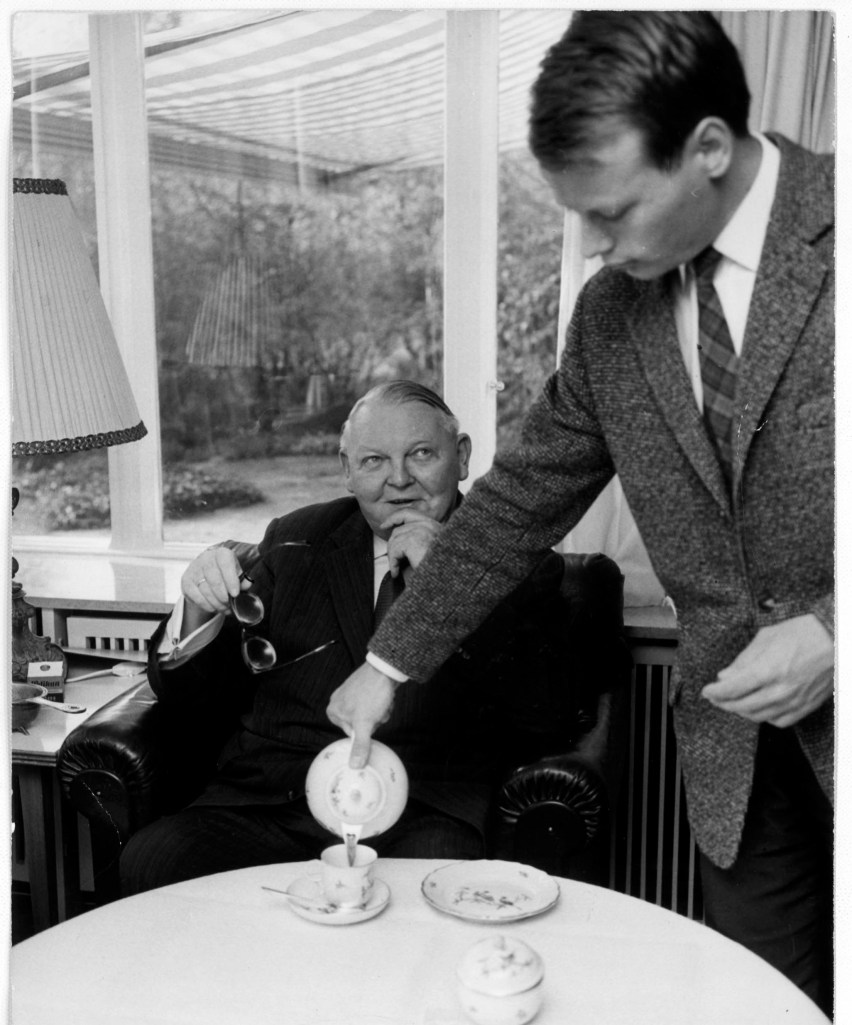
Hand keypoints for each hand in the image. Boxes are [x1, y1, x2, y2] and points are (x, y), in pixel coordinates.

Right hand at [181, 547, 248, 615]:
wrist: (205, 571)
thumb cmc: (224, 572)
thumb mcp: (236, 573)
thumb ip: (243, 579)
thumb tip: (246, 586)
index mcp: (221, 554)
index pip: (225, 565)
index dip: (231, 580)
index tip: (235, 594)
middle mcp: (206, 558)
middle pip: (215, 580)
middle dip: (224, 596)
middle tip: (230, 605)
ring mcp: (194, 569)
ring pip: (205, 590)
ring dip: (217, 603)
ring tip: (224, 609)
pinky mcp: (186, 581)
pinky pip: (197, 597)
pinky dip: (207, 605)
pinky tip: (214, 608)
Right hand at [327, 662, 398, 767]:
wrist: (386, 668)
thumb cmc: (372, 693)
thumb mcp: (365, 723)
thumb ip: (360, 746)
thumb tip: (354, 766)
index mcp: (333, 712)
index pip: (352, 734)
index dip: (365, 730)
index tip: (369, 720)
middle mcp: (339, 703)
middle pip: (361, 726)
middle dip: (374, 721)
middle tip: (377, 710)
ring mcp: (351, 696)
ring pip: (370, 717)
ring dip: (380, 713)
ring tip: (381, 702)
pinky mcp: (364, 691)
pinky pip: (374, 707)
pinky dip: (382, 705)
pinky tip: (384, 698)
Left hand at [380, 509, 442, 576]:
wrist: (444, 583)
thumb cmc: (437, 574)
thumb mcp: (426, 552)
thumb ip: (415, 540)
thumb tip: (395, 535)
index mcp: (435, 527)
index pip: (409, 513)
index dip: (394, 517)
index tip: (384, 525)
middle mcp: (431, 526)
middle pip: (399, 528)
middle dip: (392, 544)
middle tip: (392, 560)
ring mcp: (423, 531)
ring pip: (395, 539)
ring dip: (393, 557)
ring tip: (397, 570)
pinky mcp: (414, 540)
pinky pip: (395, 549)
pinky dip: (392, 563)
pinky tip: (397, 572)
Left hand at [701, 614, 833, 727]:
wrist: (837, 640)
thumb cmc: (803, 632)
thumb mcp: (766, 637)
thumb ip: (743, 660)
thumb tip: (724, 676)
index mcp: (768, 670)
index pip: (731, 690)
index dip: (714, 693)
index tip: (706, 691)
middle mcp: (780, 690)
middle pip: (742, 706)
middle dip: (723, 703)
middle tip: (715, 698)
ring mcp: (794, 701)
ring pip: (758, 716)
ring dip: (741, 711)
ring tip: (732, 702)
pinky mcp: (806, 707)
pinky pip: (779, 721)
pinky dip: (764, 717)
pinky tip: (758, 708)